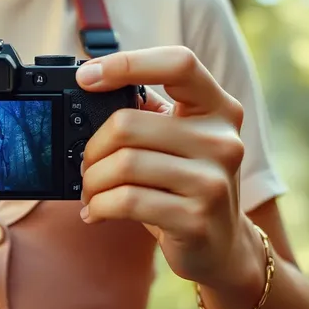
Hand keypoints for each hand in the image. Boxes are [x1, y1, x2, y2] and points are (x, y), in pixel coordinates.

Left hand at [76, 46, 263, 288]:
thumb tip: (92, 89)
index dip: (128, 64)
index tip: (87, 78)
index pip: (178, 64)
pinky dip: (99, 206)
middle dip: (92, 149)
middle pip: (127, 124)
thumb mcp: (179, 140)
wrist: (222, 245)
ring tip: (91, 192)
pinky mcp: (195, 218)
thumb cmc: (186, 183)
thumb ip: (148, 114)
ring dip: (92, 181)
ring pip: (122, 164)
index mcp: (218, 108)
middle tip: (86, 165)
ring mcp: (212, 181)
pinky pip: (126, 201)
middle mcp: (222, 140)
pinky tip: (96, 211)